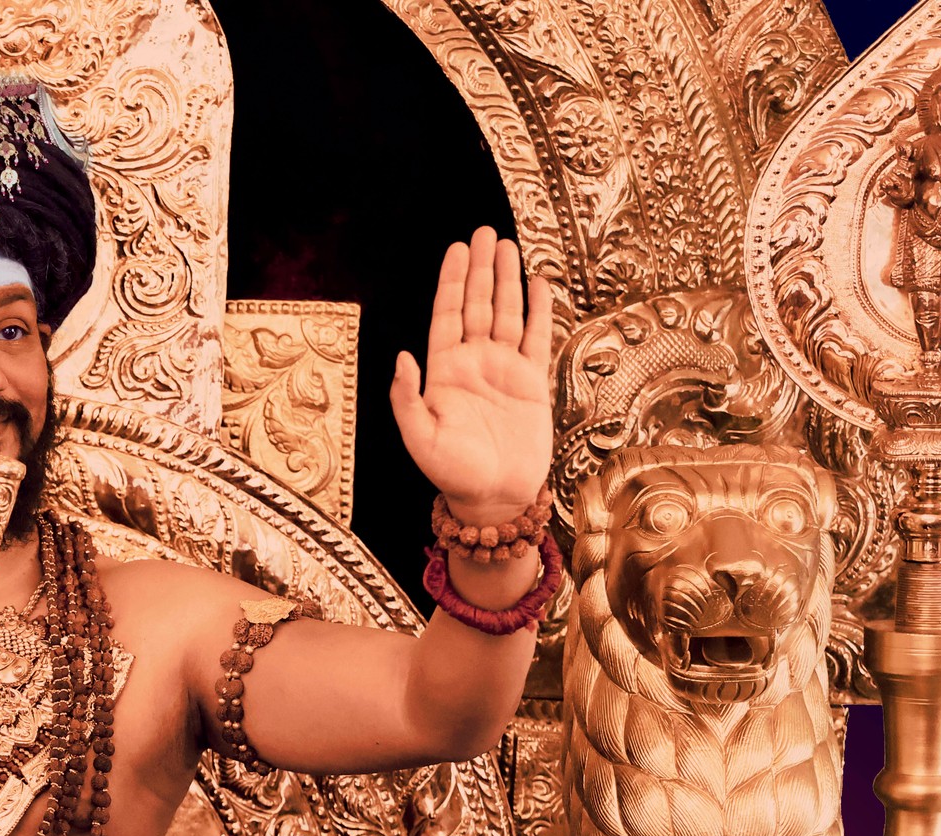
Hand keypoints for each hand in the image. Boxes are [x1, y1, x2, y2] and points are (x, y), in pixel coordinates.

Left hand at [390, 227, 553, 523]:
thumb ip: (407, 398)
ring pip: (507, 313)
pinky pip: (536, 338)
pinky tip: (538, 283)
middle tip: (484, 232)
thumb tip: (402, 355)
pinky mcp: (532, 382)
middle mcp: (473, 364)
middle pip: (478, 304)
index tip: (457, 249)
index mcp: (444, 371)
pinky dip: (538, 310)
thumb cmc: (451, 473)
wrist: (494, 497)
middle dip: (481, 269)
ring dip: (507, 281)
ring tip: (508, 246)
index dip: (452, 281)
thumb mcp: (419, 437)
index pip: (448, 315)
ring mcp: (504, 370)